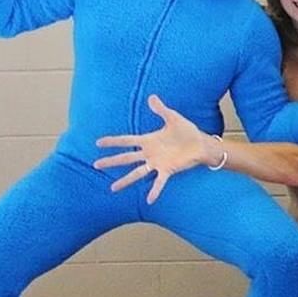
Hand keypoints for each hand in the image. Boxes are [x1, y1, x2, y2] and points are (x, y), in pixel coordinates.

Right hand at [94, 95, 213, 203]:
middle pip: (126, 157)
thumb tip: (151, 96)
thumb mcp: (173, 118)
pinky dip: (155, 191)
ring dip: (125, 180)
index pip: (126, 140)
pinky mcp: (168, 170)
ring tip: (113, 188)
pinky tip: (149, 200)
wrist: (201, 144)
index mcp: (149, 140)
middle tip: (96, 164)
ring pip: (137, 172)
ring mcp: (157, 163)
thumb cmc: (187, 131)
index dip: (113, 141)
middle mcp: (150, 153)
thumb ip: (161, 109)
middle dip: (111, 161)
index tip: (98, 143)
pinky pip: (159, 182)